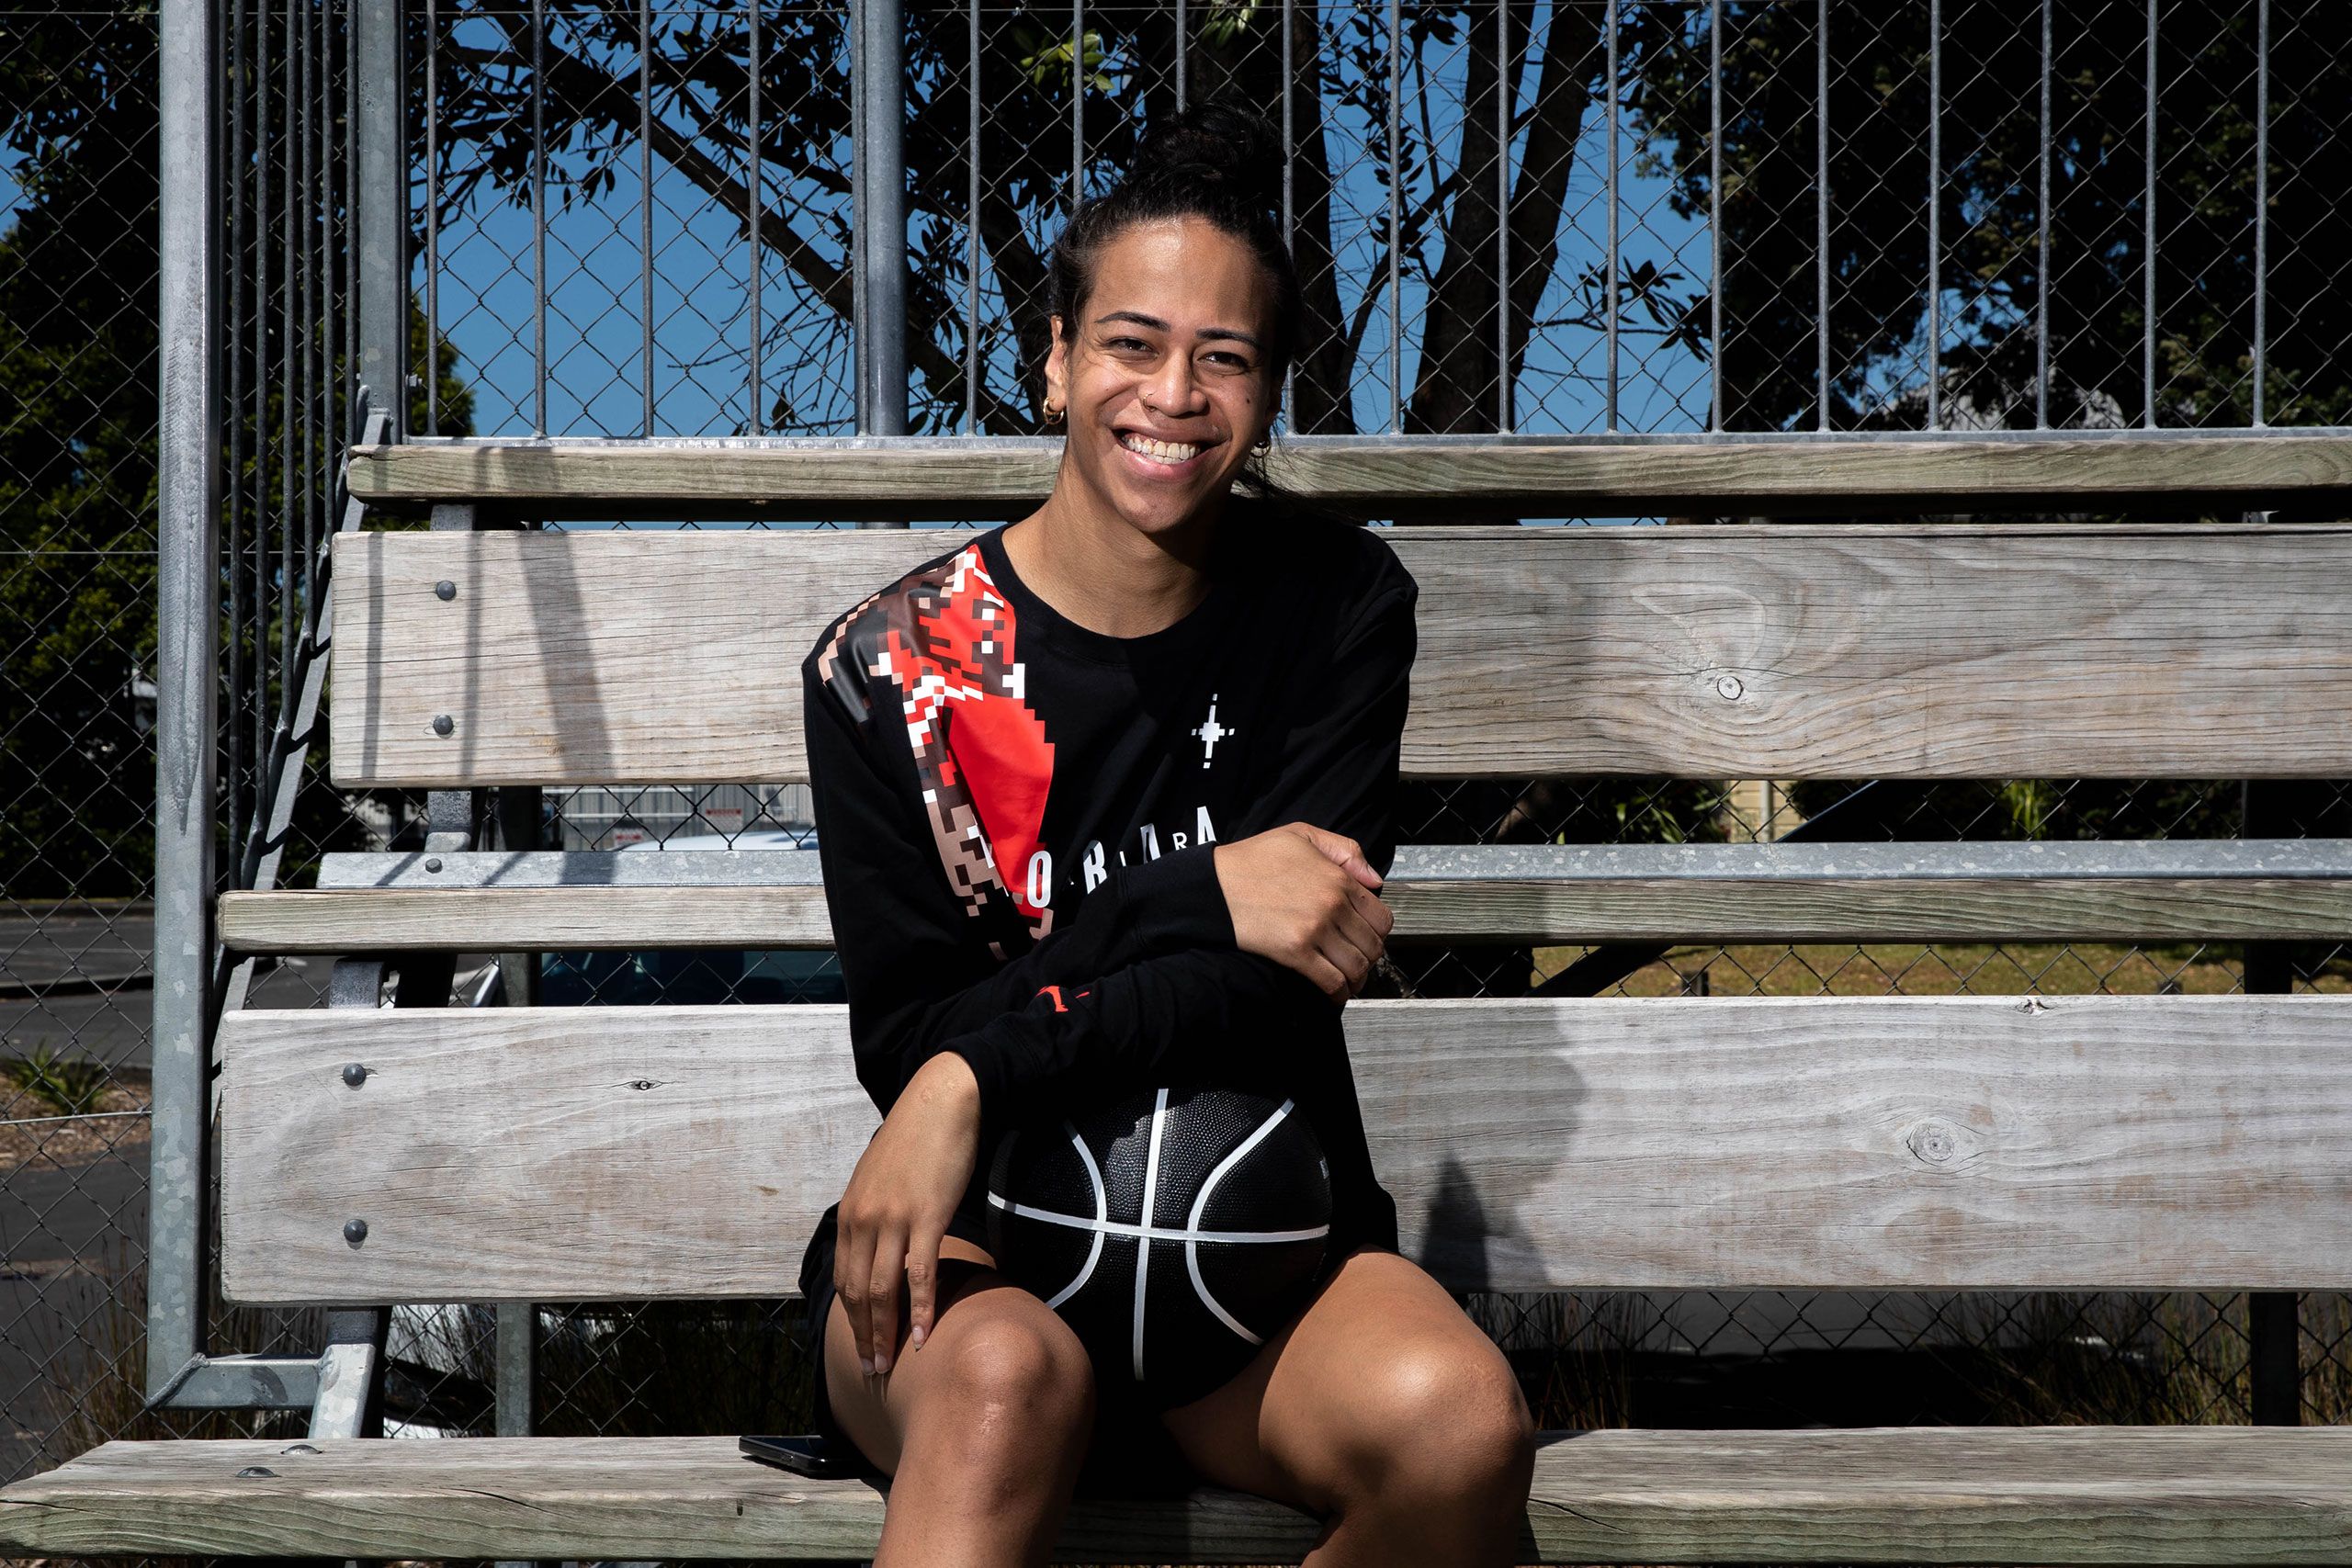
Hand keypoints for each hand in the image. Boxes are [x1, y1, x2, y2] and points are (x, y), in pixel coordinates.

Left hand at [835, 1051, 980, 1376]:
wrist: (941, 1101)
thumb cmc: (916, 1139)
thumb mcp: (880, 1177)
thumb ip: (874, 1213)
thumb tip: (878, 1244)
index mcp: (850, 1213)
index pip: (845, 1280)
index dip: (852, 1320)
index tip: (860, 1347)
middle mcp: (865, 1220)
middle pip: (859, 1292)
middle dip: (863, 1337)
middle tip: (871, 1372)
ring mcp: (895, 1219)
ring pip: (884, 1290)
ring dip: (885, 1333)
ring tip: (889, 1364)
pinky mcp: (927, 1216)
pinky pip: (921, 1273)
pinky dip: (920, 1308)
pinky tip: (921, 1335)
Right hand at [1212, 822, 1394, 1001]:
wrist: (1214, 884)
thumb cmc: (1252, 860)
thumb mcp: (1302, 835)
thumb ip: (1345, 850)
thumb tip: (1373, 879)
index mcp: (1338, 878)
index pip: (1381, 916)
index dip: (1378, 932)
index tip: (1368, 937)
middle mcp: (1332, 905)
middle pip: (1372, 945)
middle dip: (1369, 957)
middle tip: (1358, 959)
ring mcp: (1315, 930)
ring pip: (1356, 966)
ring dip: (1357, 978)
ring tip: (1350, 980)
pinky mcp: (1295, 952)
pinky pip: (1331, 981)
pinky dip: (1339, 994)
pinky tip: (1335, 994)